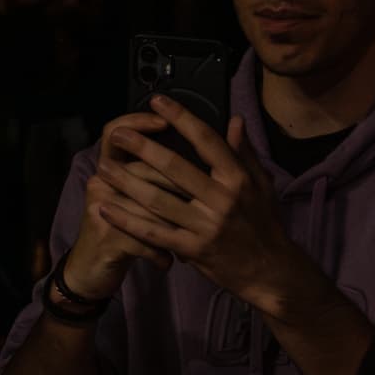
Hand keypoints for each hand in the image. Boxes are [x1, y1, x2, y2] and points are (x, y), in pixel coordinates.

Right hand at [67, 113, 177, 299]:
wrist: (89, 271)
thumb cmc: (121, 229)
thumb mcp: (133, 198)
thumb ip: (155, 170)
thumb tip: (194, 141)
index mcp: (107, 169)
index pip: (115, 133)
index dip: (136, 122)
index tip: (164, 121)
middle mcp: (99, 184)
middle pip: (140, 169)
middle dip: (174, 185)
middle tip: (200, 198)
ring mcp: (100, 210)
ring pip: (148, 206)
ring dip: (173, 225)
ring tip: (192, 235)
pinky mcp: (106, 238)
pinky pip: (145, 238)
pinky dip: (161, 252)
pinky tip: (171, 261)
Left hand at [96, 96, 302, 315]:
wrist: (270, 271)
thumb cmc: (263, 224)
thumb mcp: (261, 185)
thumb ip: (245, 153)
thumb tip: (236, 120)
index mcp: (238, 178)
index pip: (207, 141)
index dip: (181, 119)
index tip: (159, 102)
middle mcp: (223, 199)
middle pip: (176, 168)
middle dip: (143, 148)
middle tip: (118, 134)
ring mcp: (206, 226)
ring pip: (159, 200)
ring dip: (127, 183)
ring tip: (104, 168)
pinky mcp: (193, 249)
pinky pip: (154, 233)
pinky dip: (128, 221)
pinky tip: (106, 209)